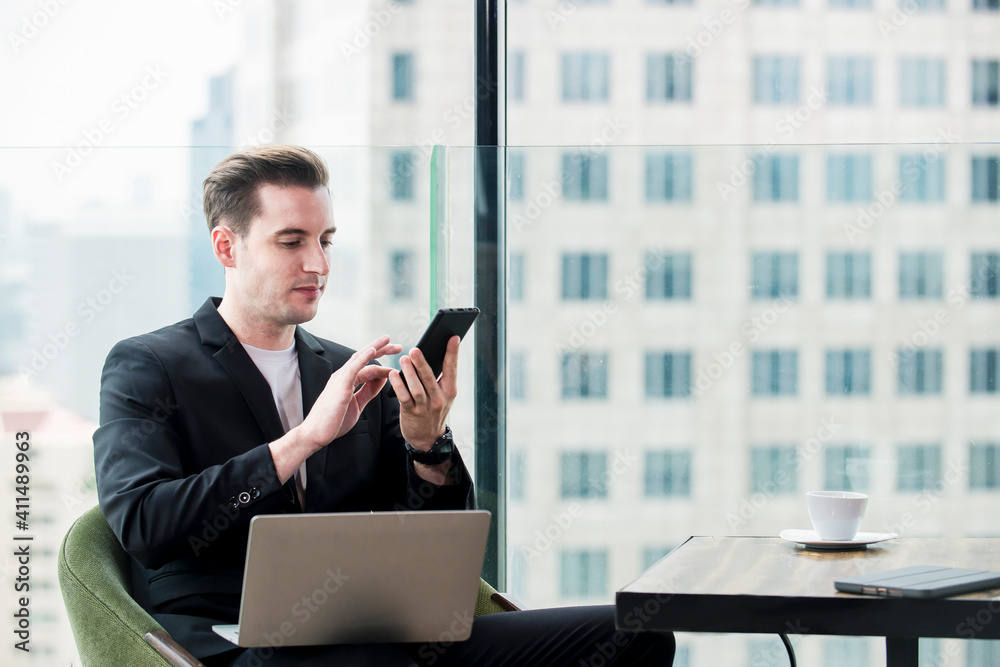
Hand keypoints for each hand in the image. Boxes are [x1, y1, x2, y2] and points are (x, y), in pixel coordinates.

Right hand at [298, 335, 400, 450]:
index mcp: (347, 381)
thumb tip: (382, 379)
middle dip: (381, 350)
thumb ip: (369, 391)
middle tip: (398, 346)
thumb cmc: (333, 421)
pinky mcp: (340, 386)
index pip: (367, 366)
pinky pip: (353, 369)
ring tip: (388, 341)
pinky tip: (373, 351)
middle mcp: (343, 376)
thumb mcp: (357, 404)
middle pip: (364, 357)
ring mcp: (340, 380)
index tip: (396, 363)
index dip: (382, 363)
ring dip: (375, 348)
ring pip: (360, 358)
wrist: (316, 434)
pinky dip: (363, 358)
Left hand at [389, 335, 458, 449]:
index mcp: (450, 390)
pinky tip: (393, 375)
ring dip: (409, 373)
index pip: (452, 368)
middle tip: (415, 350)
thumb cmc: (434, 411)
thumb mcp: (443, 396)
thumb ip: (439, 379)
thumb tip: (431, 354)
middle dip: (422, 363)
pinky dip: (398, 385)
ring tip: (403, 360)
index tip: (453, 337)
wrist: (428, 439)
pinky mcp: (412, 413)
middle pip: (430, 378)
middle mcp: (440, 399)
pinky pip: (404, 397)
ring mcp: (426, 407)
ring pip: (417, 388)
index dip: (452, 352)